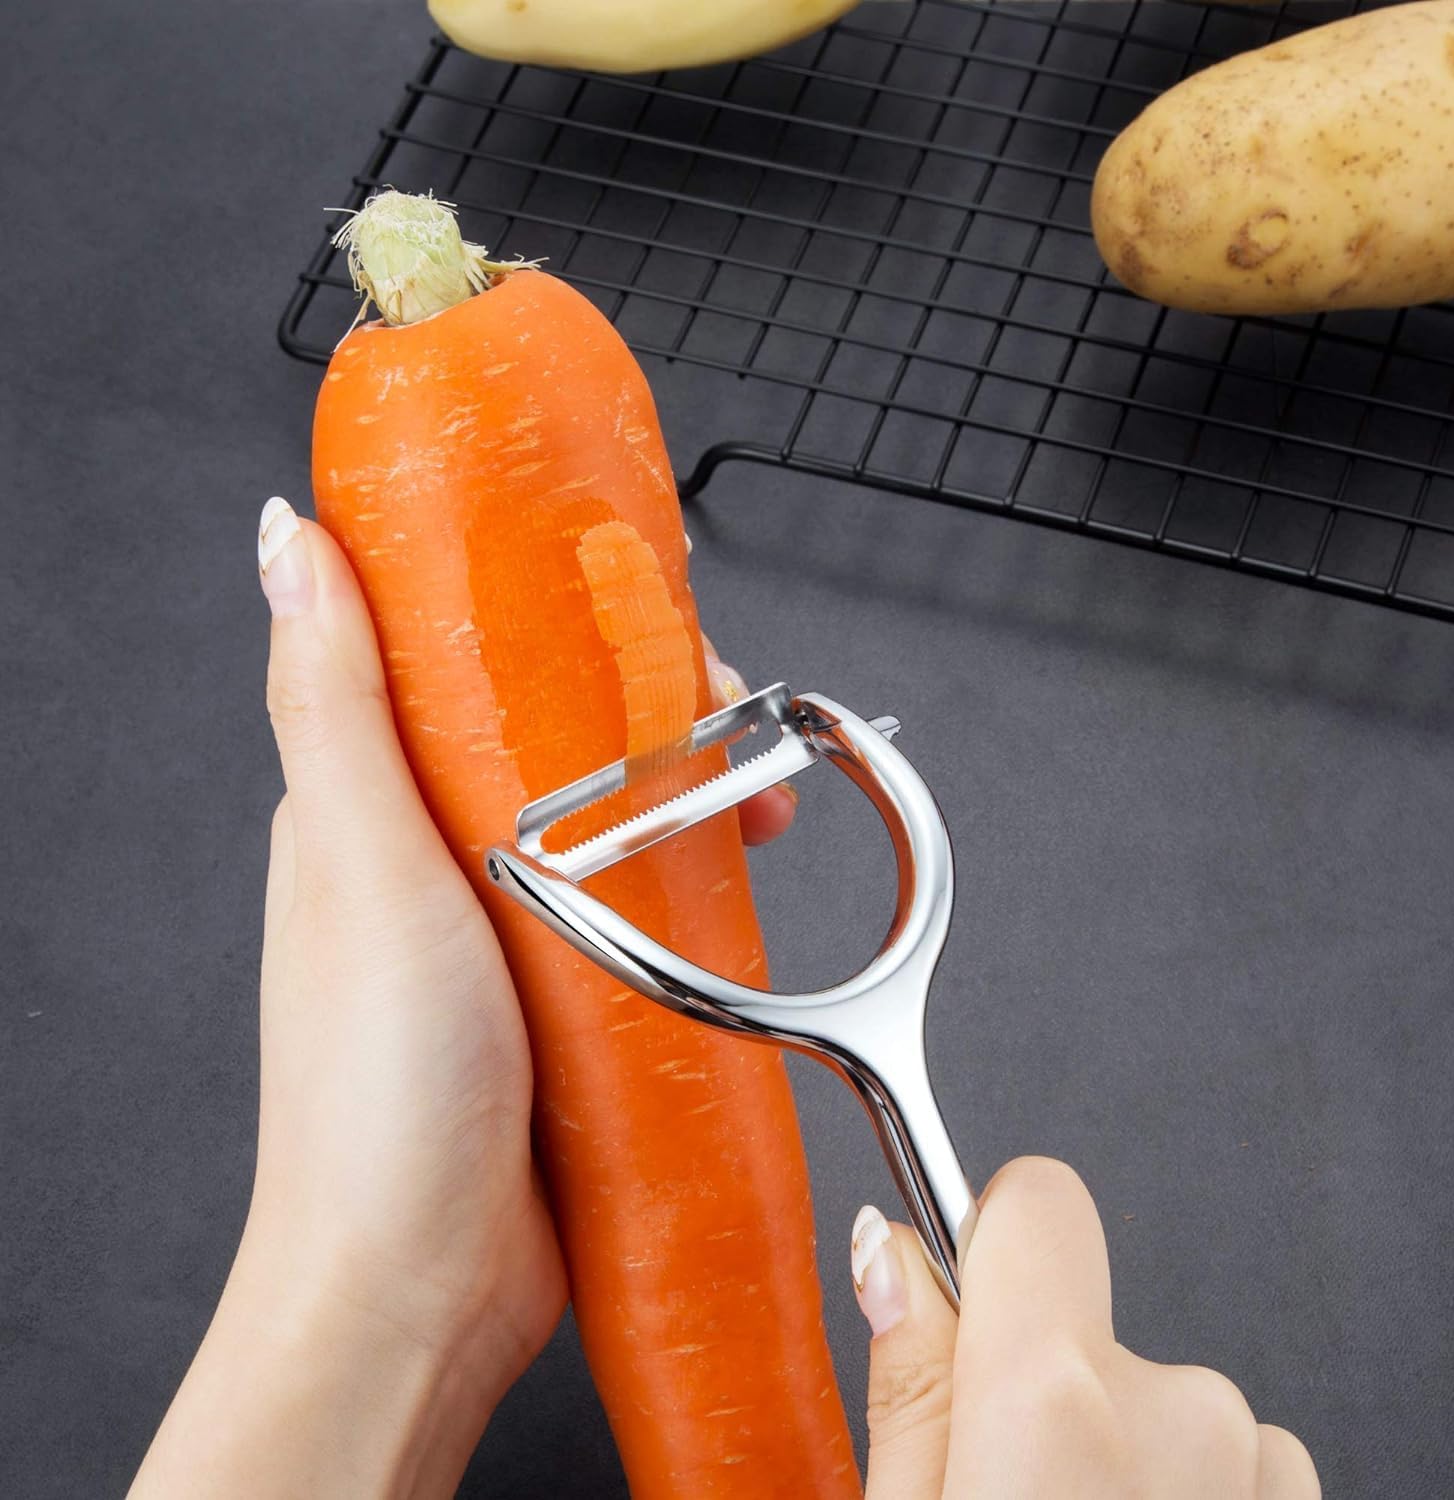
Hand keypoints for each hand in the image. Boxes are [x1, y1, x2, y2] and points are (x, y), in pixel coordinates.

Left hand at [130, 499, 795, 1496]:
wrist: (422, 1284)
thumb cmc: (373, 1095)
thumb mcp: (362, 862)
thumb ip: (332, 696)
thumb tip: (290, 540)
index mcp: (371, 799)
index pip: (470, 653)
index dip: (557, 611)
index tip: (636, 602)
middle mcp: (438, 853)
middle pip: (560, 725)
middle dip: (656, 702)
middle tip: (725, 719)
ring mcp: (509, 924)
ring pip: (611, 809)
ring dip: (690, 788)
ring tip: (757, 808)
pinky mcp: (568, 991)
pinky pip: (639, 901)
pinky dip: (692, 874)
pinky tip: (733, 881)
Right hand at [851, 1158, 1318, 1498]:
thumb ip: (910, 1381)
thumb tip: (890, 1248)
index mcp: (1058, 1399)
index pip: (1041, 1199)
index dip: (995, 1238)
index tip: (971, 1294)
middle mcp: (1182, 1411)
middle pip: (1090, 1322)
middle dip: (1051, 1389)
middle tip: (1011, 1493)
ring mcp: (1260, 1464)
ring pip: (1163, 1403)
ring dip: (1130, 1461)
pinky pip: (1235, 1461)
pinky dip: (1195, 1499)